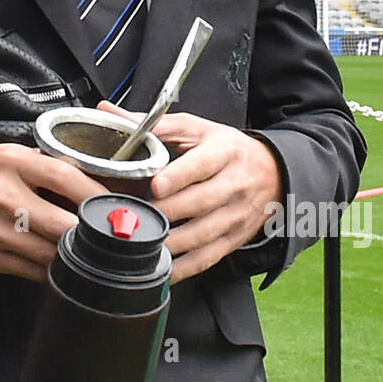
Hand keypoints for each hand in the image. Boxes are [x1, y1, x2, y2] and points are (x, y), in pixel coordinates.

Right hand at [0, 144, 108, 281]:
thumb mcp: (4, 155)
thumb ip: (42, 165)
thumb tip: (85, 176)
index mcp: (12, 163)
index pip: (66, 178)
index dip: (96, 196)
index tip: (114, 206)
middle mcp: (6, 197)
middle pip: (64, 225)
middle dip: (92, 235)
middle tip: (110, 238)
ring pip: (51, 254)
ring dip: (74, 257)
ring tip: (91, 255)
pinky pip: (32, 271)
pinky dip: (51, 271)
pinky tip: (62, 267)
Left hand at [97, 102, 282, 282]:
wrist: (274, 174)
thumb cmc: (226, 149)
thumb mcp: (196, 129)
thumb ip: (153, 125)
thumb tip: (109, 113)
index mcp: (224, 152)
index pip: (202, 164)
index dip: (179, 176)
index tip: (156, 185)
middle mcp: (234, 184)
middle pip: (200, 202)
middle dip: (168, 212)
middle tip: (137, 217)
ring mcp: (236, 214)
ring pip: (203, 234)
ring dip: (172, 243)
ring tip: (144, 243)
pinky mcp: (234, 239)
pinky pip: (208, 258)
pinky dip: (184, 268)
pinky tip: (163, 268)